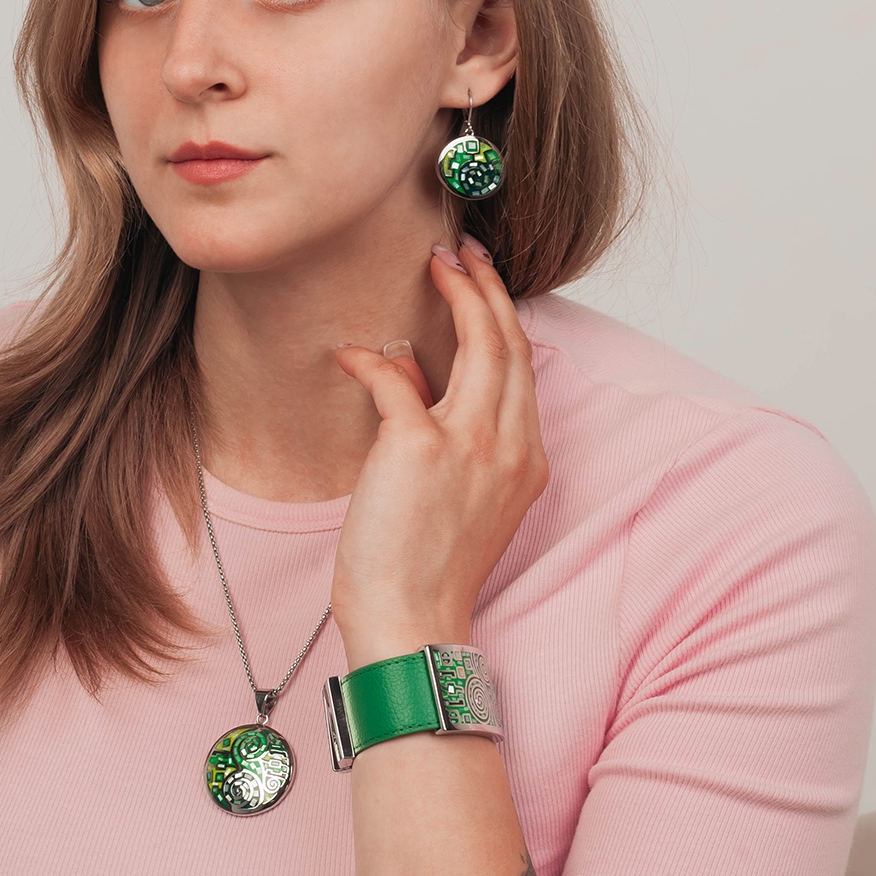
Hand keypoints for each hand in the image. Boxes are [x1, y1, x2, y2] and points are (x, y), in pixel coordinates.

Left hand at [330, 235, 548, 668]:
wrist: (410, 624)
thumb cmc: (425, 569)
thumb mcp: (457, 497)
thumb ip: (448, 433)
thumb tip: (413, 374)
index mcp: (526, 460)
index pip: (524, 368)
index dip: (504, 315)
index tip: (483, 280)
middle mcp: (510, 446)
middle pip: (510, 342)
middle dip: (488, 286)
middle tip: (461, 251)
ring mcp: (470, 445)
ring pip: (480, 343)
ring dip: (458, 294)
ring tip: (436, 262)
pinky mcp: (419, 448)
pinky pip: (396, 379)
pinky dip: (372, 361)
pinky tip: (349, 354)